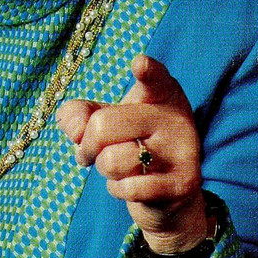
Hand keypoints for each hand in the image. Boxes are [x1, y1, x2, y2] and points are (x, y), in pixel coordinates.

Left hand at [57, 55, 209, 257]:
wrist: (167, 194)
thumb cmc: (130, 145)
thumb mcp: (105, 121)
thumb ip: (80, 114)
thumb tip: (75, 129)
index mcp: (160, 92)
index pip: (153, 78)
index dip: (146, 71)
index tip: (139, 64)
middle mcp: (174, 117)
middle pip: (102, 126)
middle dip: (86, 146)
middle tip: (90, 152)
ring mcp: (182, 150)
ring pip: (111, 160)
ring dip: (104, 170)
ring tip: (117, 167)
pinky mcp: (182, 183)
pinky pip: (127, 188)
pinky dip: (117, 189)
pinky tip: (130, 185)